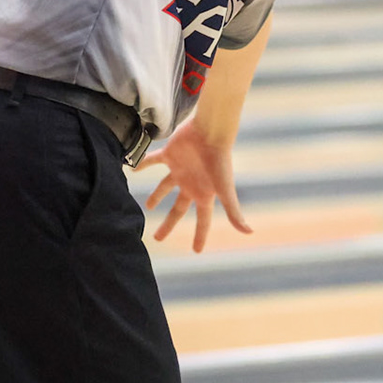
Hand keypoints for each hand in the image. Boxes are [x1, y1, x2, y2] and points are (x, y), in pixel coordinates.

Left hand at [136, 120, 250, 252]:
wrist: (211, 132)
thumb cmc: (219, 161)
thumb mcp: (225, 189)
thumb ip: (234, 211)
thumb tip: (249, 232)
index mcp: (203, 194)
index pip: (202, 220)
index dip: (199, 236)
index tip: (197, 251)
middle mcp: (191, 184)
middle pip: (178, 209)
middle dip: (169, 224)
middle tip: (158, 238)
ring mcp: (180, 170)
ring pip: (165, 187)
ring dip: (156, 196)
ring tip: (148, 206)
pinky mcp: (170, 154)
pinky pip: (153, 160)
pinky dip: (143, 163)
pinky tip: (133, 168)